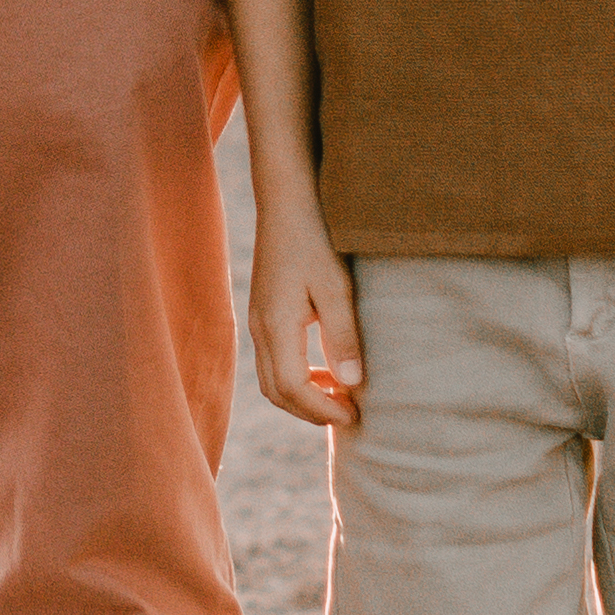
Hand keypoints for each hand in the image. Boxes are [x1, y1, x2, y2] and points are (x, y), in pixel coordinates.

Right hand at [249, 211, 361, 435]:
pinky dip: (298, 376)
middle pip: (276, 391)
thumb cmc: (315, 237)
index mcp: (276, 325)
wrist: (287, 199)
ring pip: (271, 379)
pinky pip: (274, 360)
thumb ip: (343, 336)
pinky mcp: (264, 311)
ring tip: (340, 396)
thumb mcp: (336, 286)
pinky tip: (326, 368)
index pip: (293, 388)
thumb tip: (352, 383)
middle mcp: (260, 328)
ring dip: (303, 396)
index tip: (355, 415)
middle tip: (348, 415)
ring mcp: (258, 319)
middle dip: (310, 411)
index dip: (323, 409)